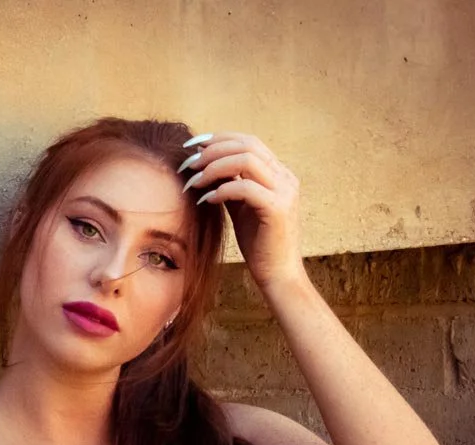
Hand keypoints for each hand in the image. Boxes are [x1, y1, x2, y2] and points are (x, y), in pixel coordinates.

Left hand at [179, 132, 305, 290]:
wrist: (278, 275)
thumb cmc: (258, 244)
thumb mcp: (241, 207)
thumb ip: (229, 185)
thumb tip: (205, 167)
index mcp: (279, 174)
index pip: (249, 141)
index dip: (219, 139)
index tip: (192, 146)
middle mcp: (285, 178)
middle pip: (248, 144)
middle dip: (213, 150)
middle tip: (188, 163)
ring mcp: (285, 192)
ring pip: (247, 160)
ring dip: (214, 167)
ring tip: (194, 181)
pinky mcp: (277, 210)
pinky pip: (245, 188)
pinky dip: (222, 190)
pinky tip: (207, 200)